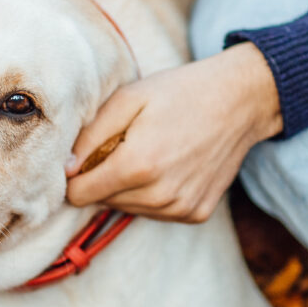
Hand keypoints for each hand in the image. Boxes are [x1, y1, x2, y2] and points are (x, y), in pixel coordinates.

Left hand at [66, 41, 282, 221]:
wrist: (241, 101)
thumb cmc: (180, 93)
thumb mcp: (128, 99)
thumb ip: (90, 135)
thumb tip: (67, 169)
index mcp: (137, 166)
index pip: (79, 195)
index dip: (77, 173)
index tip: (90, 153)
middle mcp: (159, 196)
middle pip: (102, 202)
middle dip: (104, 177)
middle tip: (127, 145)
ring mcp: (180, 208)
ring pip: (128, 210)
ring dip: (129, 187)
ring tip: (151, 153)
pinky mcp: (196, 214)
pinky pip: (156, 213)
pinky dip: (154, 194)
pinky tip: (170, 166)